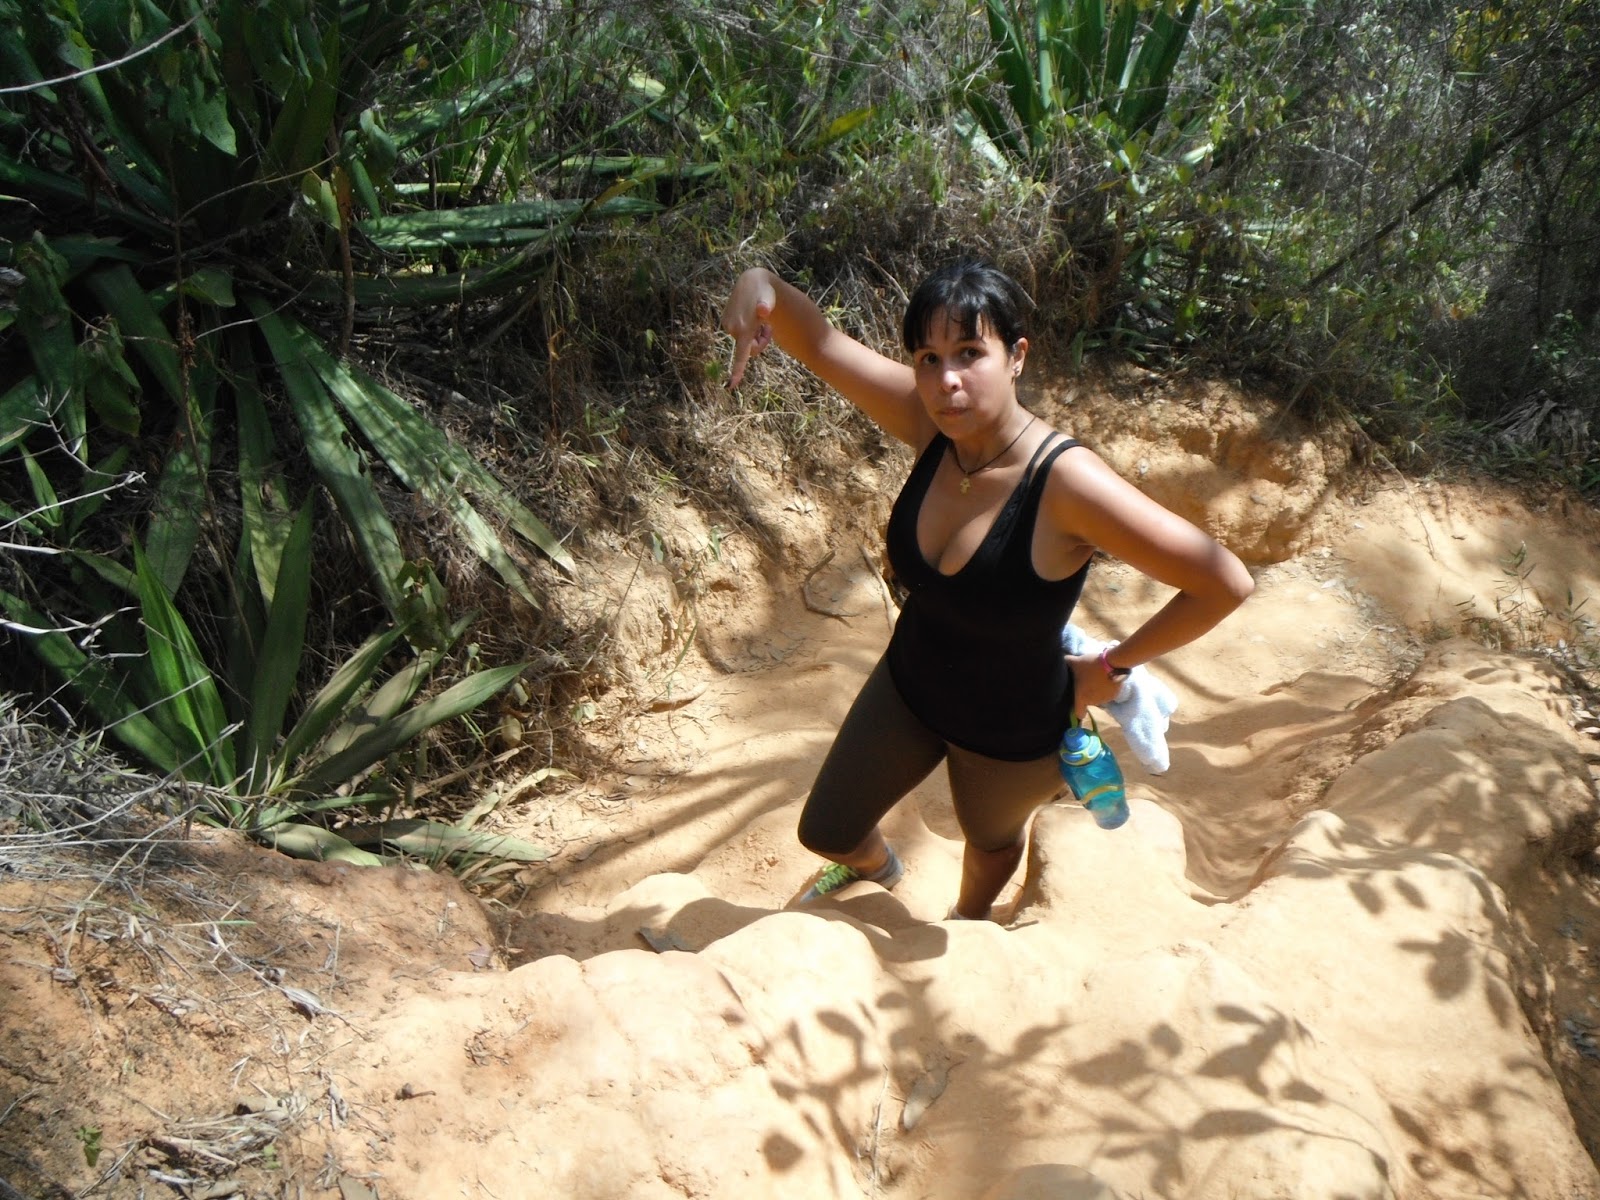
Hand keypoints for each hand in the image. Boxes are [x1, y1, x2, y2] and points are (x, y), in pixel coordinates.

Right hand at [719, 268, 776, 389]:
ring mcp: (727, 325)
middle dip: (759, 341)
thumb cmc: (764, 292)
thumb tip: (763, 310)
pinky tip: (750, 313)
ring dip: (754, 332)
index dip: (736, 371)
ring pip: (744, 341)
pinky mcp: (726, 321)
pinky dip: (747, 327)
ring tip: (759, 316)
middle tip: (767, 325)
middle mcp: (732, 329)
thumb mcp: (768, 298)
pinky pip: (738, 333)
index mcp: (743, 330)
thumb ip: (766, 305)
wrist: (753, 280)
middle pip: (748, 349)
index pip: (740, 354)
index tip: (730, 386)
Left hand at [1067, 653, 1122, 716]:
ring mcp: (1105, 700)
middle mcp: (1094, 703)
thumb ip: (1068, 662)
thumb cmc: (1091, 666)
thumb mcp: (1077, 662)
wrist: (1113, 664)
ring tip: (1098, 678)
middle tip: (1088, 681)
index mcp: (1082, 698)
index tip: (1077, 702)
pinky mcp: (1115, 695)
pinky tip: (1107, 678)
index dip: (1077, 709)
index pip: (1079, 713)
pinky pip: (1108, 693)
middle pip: (1089, 702)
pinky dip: (1107, 688)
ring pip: (1099, 697)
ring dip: (1098, 691)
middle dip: (1088, 694)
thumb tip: (1064, 659)